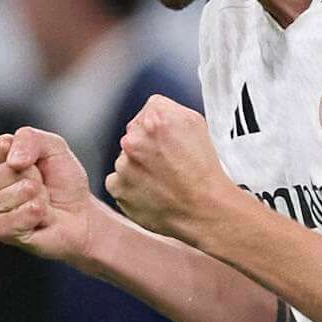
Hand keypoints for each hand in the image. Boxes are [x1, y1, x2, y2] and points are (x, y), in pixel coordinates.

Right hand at [0, 126, 97, 260]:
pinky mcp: (0, 232)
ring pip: (7, 195)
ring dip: (36, 196)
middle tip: (42, 186)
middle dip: (33, 176)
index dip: (29, 152)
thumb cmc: (62, 182)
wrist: (80, 215)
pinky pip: (14, 218)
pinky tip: (41, 215)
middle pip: (7, 170)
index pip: (2, 145)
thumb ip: (29, 139)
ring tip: (41, 201)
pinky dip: (36, 214)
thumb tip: (13, 162)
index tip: (37, 163)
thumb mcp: (53, 147)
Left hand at [106, 95, 237, 245]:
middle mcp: (134, 138)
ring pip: (125, 159)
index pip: (148, 111)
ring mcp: (123, 163)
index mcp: (156, 117)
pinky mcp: (116, 187)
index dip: (160, 127)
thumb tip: (155, 111)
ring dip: (137, 167)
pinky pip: (117, 181)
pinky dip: (129, 186)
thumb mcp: (197, 125)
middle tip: (167, 163)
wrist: (203, 210)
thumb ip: (171, 111)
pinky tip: (149, 192)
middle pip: (134, 134)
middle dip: (147, 146)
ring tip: (161, 181)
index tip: (168, 141)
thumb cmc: (204, 172)